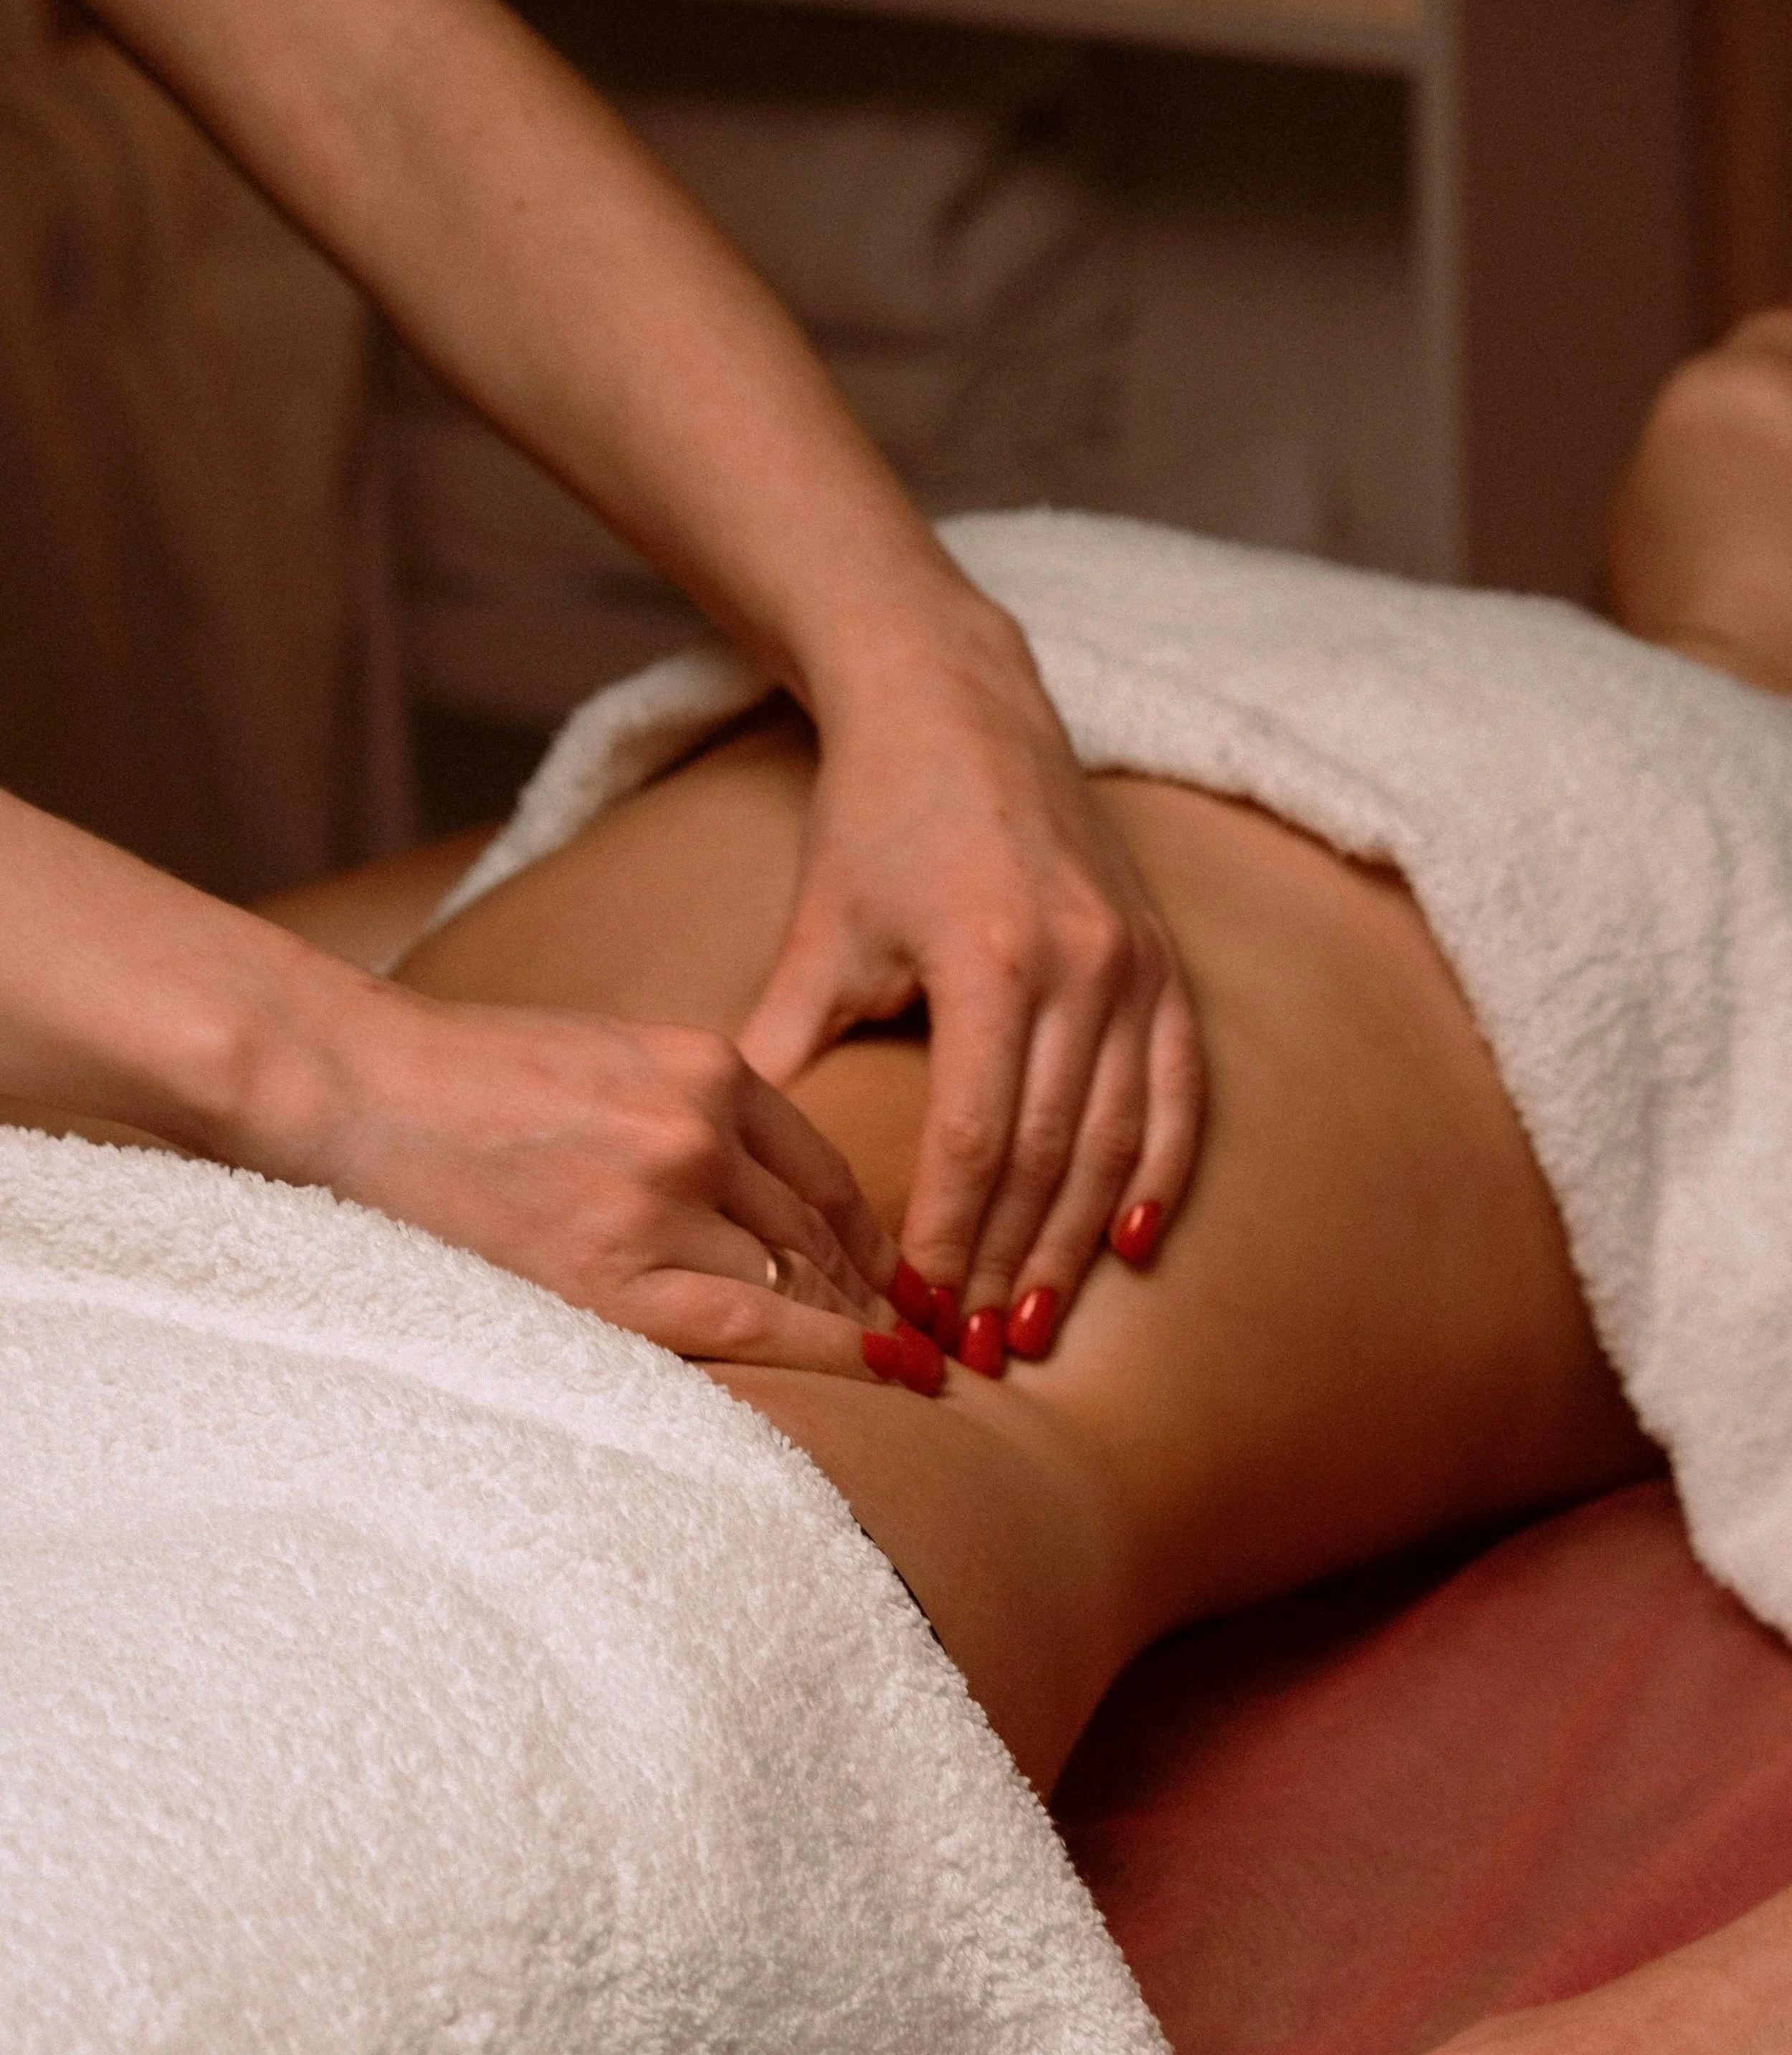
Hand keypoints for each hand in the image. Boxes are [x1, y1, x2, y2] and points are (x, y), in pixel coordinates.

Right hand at [260, 972, 929, 1378]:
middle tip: (922, 1340)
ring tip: (898, 1370)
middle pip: (820, 1230)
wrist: (354, 1084)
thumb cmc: (463, 1078)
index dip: (869, 1235)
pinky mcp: (612, 1271)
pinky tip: (880, 1372)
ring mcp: (661, 1199)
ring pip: (796, 1278)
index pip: (820, 1169)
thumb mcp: (608, 1061)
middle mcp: (700, 1127)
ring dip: (853, 1328)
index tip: (895, 1277)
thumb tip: (759, 1202)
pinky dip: (827, 1352)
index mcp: (705, 1065)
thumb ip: (688, 1115)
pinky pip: (753, 1325)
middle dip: (875, 1293)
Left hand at [740, 615, 1200, 1363]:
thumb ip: (789, 1043)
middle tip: (972, 1351)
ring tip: (1032, 1325)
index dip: (947, 1235)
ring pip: (1113, 1138)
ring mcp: (1133, 961)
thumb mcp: (821, 930)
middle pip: (1048, 1155)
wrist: (961, 703)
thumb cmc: (875, 818)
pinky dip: (1159, 1172)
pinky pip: (1178, 1090)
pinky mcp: (1163, 959)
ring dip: (1074, 1243)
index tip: (914, 1309)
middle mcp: (1080, 963)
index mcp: (991, 958)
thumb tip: (739, 1159)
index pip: (975, 1138)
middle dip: (1006, 1263)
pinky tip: (1134, 1246)